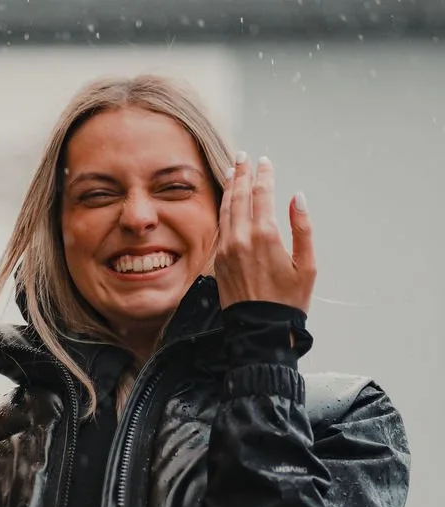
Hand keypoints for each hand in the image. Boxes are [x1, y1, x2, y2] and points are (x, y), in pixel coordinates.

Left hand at [215, 154, 315, 313]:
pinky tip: (225, 201)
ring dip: (229, 188)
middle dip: (241, 173)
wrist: (259, 330)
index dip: (263, 174)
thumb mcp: (307, 265)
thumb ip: (302, 227)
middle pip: (239, 197)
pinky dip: (223, 210)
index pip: (262, 194)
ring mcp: (226, 250)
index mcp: (265, 236)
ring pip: (226, 210)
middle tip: (243, 156)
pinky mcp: (218, 261)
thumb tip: (297, 198)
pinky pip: (220, 227)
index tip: (264, 160)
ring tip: (231, 170)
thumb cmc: (288, 301)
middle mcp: (241, 239)